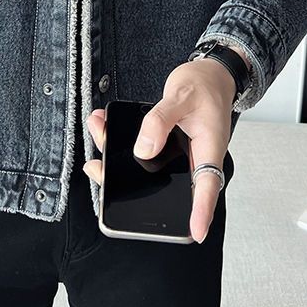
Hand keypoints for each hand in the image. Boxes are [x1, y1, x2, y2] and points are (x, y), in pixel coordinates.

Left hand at [83, 54, 238, 243]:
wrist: (209, 74)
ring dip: (117, 154)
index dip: (202, 211)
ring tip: (98, 131)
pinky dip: (121, 138)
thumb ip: (161, 119)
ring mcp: (178, 154)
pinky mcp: (165, 144)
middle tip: (99, 170)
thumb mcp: (182, 95)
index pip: (207, 185)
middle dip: (129, 183)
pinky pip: (142, 148)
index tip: (195, 232)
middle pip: (165, 183)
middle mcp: (192, 157)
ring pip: (147, 166)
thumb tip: (143, 149)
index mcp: (208, 148)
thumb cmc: (205, 84)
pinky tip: (105, 124)